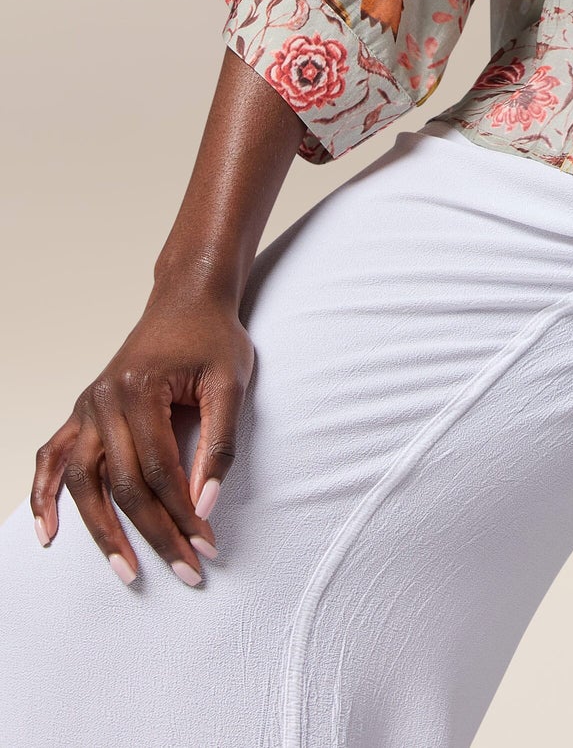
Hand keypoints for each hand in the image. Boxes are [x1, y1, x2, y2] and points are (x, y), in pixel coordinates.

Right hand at [31, 285, 252, 586]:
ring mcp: (87, 406)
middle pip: (123, 485)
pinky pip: (52, 457)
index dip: (183, 514)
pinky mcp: (82, 411)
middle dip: (155, 533)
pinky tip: (49, 533)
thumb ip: (220, 444)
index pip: (160, 471)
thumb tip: (205, 506)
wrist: (187, 299)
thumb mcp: (231, 382)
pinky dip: (44, 496)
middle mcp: (104, 400)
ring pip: (83, 481)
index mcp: (140, 390)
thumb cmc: (213, 338)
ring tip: (125, 570)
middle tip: (184, 570)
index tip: (206, 547)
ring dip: (101, 531)